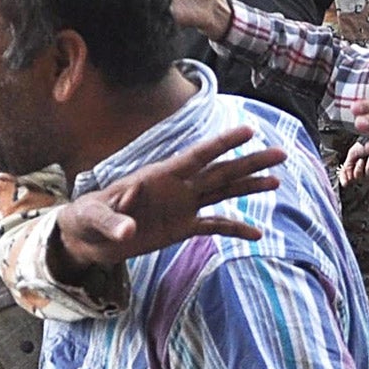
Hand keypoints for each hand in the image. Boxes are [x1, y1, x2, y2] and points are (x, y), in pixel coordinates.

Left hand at [51, 126, 284, 277]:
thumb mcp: (94, 219)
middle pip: (219, 170)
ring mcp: (181, 206)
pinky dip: (234, 229)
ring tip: (276, 181)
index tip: (249, 131)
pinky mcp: (181, 227)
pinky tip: (257, 235)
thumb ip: (112, 222)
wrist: (87, 237)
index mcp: (158, 176)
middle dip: (250, 162)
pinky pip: (213, 227)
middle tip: (281, 153)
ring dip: (249, 186)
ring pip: (222, 192)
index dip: (222, 144)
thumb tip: (128, 232)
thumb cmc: (87, 218)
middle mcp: (176, 187)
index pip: (196, 156)